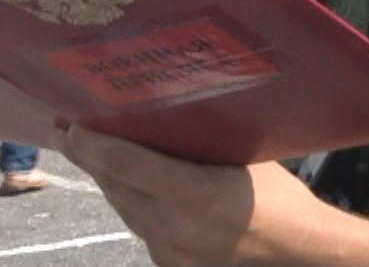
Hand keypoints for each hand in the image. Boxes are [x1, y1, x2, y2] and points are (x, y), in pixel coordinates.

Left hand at [59, 124, 352, 266]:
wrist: (298, 253)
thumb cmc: (279, 197)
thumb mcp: (242, 157)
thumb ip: (197, 145)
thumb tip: (159, 116)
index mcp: (195, 195)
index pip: (126, 164)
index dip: (92, 143)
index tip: (70, 122)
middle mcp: (174, 228)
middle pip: (116, 187)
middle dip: (90, 158)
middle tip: (70, 128)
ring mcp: (169, 253)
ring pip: (124, 209)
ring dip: (109, 180)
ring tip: (93, 152)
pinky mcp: (170, 265)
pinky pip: (142, 226)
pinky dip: (132, 202)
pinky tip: (130, 185)